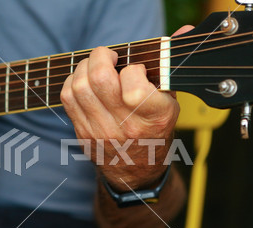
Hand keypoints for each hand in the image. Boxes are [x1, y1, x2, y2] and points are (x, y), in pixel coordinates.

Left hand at [61, 26, 193, 191]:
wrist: (136, 172)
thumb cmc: (155, 133)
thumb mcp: (170, 103)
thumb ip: (171, 66)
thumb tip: (184, 30)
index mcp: (153, 118)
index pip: (133, 85)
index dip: (133, 69)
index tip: (137, 70)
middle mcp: (125, 126)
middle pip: (100, 79)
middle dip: (101, 56)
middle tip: (109, 56)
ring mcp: (100, 131)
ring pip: (79, 87)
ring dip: (84, 67)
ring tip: (95, 66)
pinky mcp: (82, 133)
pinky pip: (68, 98)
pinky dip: (73, 82)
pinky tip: (84, 81)